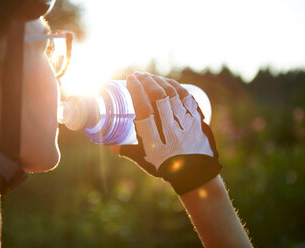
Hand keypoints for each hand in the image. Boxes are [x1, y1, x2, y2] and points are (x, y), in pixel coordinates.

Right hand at [112, 72, 221, 194]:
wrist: (195, 174)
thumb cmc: (165, 167)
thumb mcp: (143, 160)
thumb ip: (126, 150)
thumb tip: (109, 145)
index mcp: (153, 137)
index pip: (143, 107)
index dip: (136, 90)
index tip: (130, 79)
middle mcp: (169, 126)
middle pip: (158, 95)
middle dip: (146, 80)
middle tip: (138, 75)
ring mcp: (184, 120)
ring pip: (171, 93)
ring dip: (159, 81)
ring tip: (150, 77)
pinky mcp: (194, 117)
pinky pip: (185, 96)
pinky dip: (175, 85)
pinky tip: (168, 82)